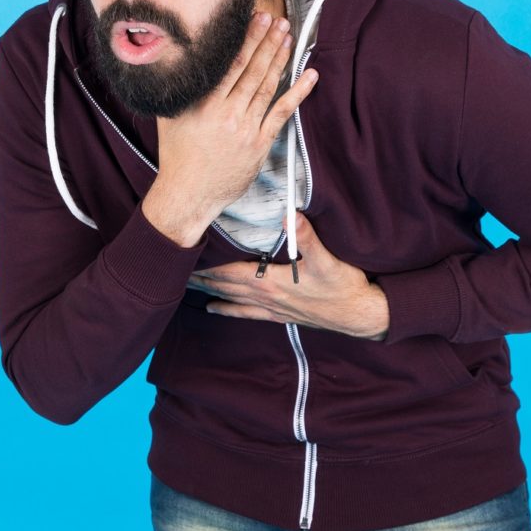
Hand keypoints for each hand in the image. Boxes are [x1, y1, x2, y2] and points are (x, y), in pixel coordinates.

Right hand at [142, 11, 319, 245]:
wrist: (188, 194)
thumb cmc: (177, 156)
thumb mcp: (169, 116)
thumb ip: (178, 89)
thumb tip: (177, 59)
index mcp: (203, 104)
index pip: (229, 62)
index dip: (246, 38)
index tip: (255, 18)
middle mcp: (226, 113)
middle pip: (251, 69)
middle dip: (266, 41)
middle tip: (277, 20)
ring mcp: (245, 128)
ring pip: (266, 86)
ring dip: (279, 59)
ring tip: (287, 37)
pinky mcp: (259, 143)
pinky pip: (281, 113)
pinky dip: (297, 93)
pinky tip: (309, 76)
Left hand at [189, 212, 390, 340]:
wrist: (359, 315)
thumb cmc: (343, 287)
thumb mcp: (327, 259)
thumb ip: (306, 237)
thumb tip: (289, 215)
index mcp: (270, 281)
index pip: (229, 269)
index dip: (206, 261)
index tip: (185, 252)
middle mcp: (265, 296)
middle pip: (223, 283)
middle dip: (198, 274)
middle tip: (172, 268)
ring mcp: (271, 307)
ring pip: (230, 297)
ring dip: (207, 290)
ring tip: (184, 283)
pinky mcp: (280, 315)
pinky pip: (246, 313)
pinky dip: (227, 310)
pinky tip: (214, 309)